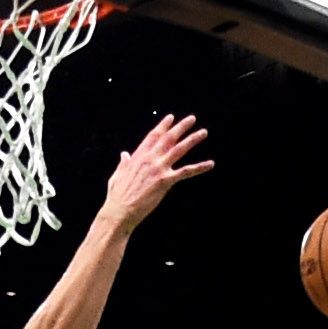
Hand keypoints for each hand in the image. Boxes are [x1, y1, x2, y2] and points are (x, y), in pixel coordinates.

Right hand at [98, 114, 213, 232]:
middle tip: (192, 119)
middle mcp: (149, 159)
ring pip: (179, 149)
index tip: (171, 117)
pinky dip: (199, 167)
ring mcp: (158, 169)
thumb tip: (124, 154)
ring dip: (192, 139)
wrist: (119, 210)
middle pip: (168, 138)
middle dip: (181, 127)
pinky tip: (210, 164)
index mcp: (138, 156)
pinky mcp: (165, 181)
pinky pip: (186, 172)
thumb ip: (123, 163)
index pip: (153, 136)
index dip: (163, 126)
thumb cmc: (117, 196)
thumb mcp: (118, 174)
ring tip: (203, 132)